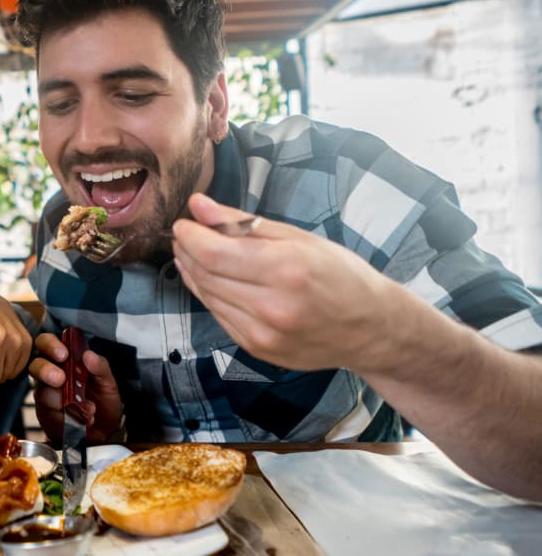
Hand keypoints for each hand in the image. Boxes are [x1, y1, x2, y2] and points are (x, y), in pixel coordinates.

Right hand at [29, 332, 123, 442]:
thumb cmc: (103, 402)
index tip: (63, 353)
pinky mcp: (46, 414)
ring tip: (86, 406)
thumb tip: (88, 355)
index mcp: (65, 360)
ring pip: (42, 391)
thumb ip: (100, 367)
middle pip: (36, 365)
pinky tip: (82, 417)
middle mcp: (51, 375)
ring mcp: (46, 395)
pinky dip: (67, 415)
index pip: (48, 344)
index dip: (51, 345)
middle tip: (61, 379)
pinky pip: (50, 413)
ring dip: (62, 399)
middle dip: (46, 370)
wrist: (103, 432)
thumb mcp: (108, 383)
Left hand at [171, 193, 399, 373]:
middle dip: (188, 251)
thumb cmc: (341, 274)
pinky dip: (209, 295)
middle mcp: (272, 306)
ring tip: (193, 253)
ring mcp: (263, 334)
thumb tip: (198, 206)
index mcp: (286, 269)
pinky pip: (219, 316)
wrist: (372, 329)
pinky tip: (210, 279)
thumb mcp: (298, 237)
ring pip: (208, 297)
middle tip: (185, 234)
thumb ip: (243, 222)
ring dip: (193, 272)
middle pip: (206, 275)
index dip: (189, 236)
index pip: (213, 253)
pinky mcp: (258, 349)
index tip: (183, 223)